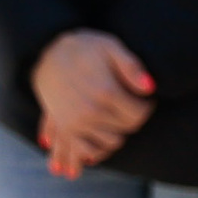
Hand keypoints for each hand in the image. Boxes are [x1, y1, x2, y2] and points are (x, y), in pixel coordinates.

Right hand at [31, 31, 154, 176]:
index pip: (139, 113)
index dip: (147, 106)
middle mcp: (91, 112)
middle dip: (133, 117)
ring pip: (111, 143)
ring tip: (117, 116)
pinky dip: (98, 149)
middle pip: (127, 128)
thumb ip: (132, 67)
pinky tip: (103, 135)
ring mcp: (76, 123)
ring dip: (118, 131)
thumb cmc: (83, 47)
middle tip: (130, 104)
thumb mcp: (110, 46)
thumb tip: (150, 88)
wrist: (47, 52)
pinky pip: (88, 151)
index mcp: (106, 92)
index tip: (145, 98)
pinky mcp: (65, 128)